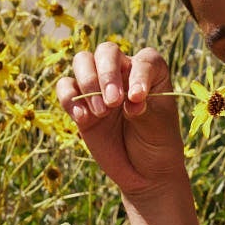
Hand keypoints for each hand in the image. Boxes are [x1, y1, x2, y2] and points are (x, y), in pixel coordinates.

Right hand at [57, 42, 187, 198]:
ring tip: (101, 113)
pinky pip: (66, 88)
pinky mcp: (81, 104)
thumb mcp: (159, 128)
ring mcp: (99, 86)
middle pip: (107, 52)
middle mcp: (123, 73)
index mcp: (150, 73)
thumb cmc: (158, 144)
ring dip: (88, 83)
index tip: (138, 98)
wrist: (143, 173)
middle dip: (107, 74)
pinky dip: (70, 99)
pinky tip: (83, 119)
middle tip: (114, 102)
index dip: (139, 74)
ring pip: (82, 62)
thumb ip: (144, 109)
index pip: (144, 60)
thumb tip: (128, 100)